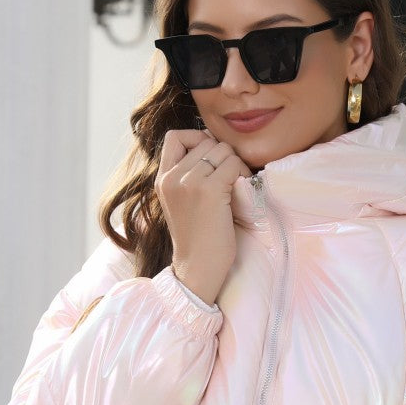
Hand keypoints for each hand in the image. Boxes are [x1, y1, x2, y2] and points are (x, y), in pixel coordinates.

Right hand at [155, 128, 251, 305]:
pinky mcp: (209, 190)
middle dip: (223, 155)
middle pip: (205, 141)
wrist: (197, 268)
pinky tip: (241, 191)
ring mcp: (189, 182)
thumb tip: (213, 144)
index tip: (211, 159)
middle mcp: (172, 177)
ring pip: (222, 150)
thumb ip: (186, 176)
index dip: (197, 138)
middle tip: (231, 178)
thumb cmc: (197, 239)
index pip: (175, 136)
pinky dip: (243, 174)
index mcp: (162, 179)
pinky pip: (233, 164)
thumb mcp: (180, 202)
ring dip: (236, 164)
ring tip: (236, 187)